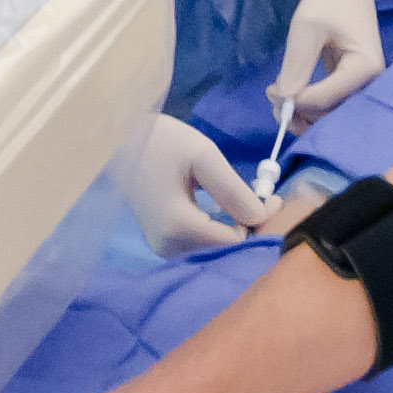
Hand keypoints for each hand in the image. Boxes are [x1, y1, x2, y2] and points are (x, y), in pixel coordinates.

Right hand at [128, 113, 271, 253]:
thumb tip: (262, 217)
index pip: (236, 241)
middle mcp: (169, 247)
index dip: (259, 221)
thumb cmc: (159, 143)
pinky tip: (224, 208)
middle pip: (227, 249)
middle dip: (250, 225)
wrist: (119, 144)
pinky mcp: (164, 245)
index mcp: (178, 226)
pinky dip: (220, 228)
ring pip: (217, 248)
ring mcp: (164, 249)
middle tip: (265, 195)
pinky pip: (203, 244)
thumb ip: (234, 190)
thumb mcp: (203, 156)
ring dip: (236, 227)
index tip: (273, 196)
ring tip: (245, 198)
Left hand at [273, 0, 382, 121]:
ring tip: (278, 95)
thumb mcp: (307, 27)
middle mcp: (370, 81)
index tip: (270, 89)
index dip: (295, 101)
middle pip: (329, 111)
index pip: (325, 99)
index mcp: (366, 67)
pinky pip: (329, 101)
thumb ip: (296, 65)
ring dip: (302, 110)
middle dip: (299, 109)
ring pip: (329, 111)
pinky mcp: (351, 79)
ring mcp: (362, 82)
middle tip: (271, 92)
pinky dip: (309, 102)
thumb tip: (284, 100)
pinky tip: (291, 93)